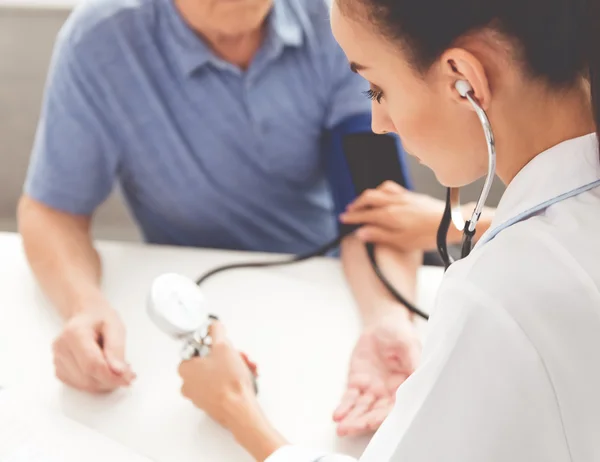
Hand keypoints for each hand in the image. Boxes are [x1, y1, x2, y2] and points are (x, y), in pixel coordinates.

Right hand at [52, 306, 134, 392]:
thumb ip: (117, 349)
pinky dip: (96, 383)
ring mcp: (58, 360)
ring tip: (116, 368)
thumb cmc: (100, 319)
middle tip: (127, 374)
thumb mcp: (116, 327)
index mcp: (75, 333)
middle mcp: (61, 348)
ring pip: (84, 385)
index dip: (111, 376)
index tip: (128, 378)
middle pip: (88, 378)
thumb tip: (119, 372)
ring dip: (104, 383)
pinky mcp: (59, 370)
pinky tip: (104, 370)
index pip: (92, 365)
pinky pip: (80, 386)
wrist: (86, 315)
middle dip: (111, 381)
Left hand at [178, 322, 257, 427]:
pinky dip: (231, 381)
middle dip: (226, 357)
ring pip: (216, 374)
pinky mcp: (211, 404)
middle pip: (208, 362)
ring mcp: (199, 396)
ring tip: (245, 367)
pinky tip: (243, 378)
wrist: (239, 408)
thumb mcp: (223, 347)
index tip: (222, 346)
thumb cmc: (229, 382)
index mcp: (185, 369)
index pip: (196, 349)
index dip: (213, 345)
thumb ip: (217, 332)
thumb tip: (214, 326)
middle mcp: (188, 384)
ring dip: (232, 368)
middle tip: (237, 356)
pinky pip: (220, 386)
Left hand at [333, 314, 420, 435]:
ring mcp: (373, 389)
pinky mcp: (358, 383)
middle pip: (376, 412)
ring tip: (342, 428)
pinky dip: (344, 407)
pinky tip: (337, 415)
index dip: (384, 415)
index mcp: (405, 386)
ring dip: (352, 419)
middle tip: (350, 428)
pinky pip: (350, 398)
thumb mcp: (409, 344)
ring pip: (362, 408)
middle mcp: (389, 392)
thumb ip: (413, 361)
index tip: (372, 422)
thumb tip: (418, 376)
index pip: (395, 406)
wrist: (383, 326)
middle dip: (363, 422)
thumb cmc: (400, 334)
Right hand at [340, 181, 446, 251]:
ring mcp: (403, 197)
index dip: (352, 217)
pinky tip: (382, 195)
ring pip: (379, 190)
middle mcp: (395, 203)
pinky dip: (381, 190)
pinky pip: (391, 187)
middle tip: (349, 211)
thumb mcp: (401, 242)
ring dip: (367, 196)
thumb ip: (379, 236)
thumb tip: (361, 233)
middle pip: (368, 198)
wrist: (451, 224)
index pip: (365, 214)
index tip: (344, 219)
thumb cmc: (428, 235)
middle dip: (356, 204)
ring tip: (362, 203)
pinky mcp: (412, 195)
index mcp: (390, 215)